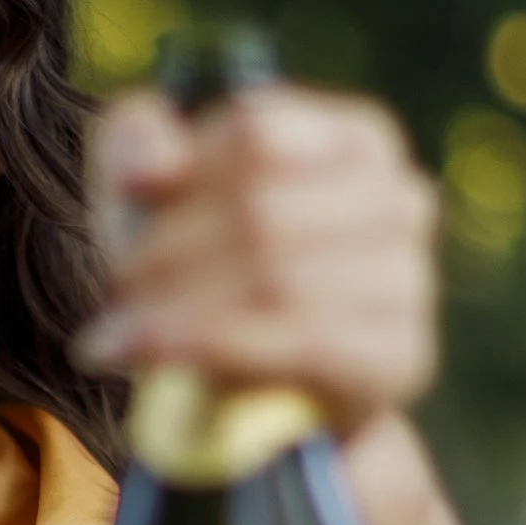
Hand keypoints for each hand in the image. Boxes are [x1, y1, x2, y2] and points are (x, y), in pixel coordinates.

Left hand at [76, 79, 438, 429]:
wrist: (266, 388)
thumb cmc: (206, 265)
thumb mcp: (158, 191)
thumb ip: (137, 143)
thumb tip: (146, 170)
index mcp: (355, 137)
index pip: (256, 135)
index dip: (182, 175)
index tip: (128, 202)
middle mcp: (401, 199)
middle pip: (259, 209)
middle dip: (170, 250)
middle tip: (116, 285)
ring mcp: (409, 278)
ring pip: (273, 278)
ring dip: (177, 308)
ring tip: (117, 332)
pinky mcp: (400, 354)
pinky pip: (298, 344)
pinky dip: (210, 350)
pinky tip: (148, 357)